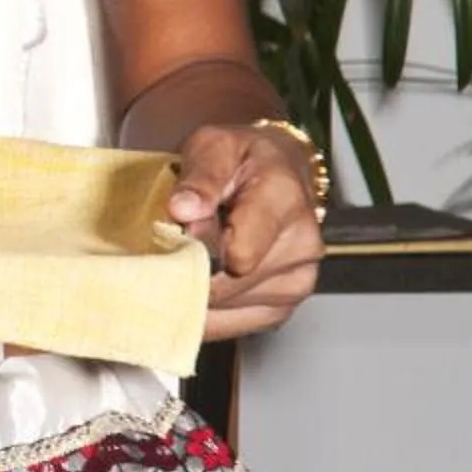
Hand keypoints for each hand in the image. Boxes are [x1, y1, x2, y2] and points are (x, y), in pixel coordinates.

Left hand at [171, 122, 324, 341]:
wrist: (278, 172)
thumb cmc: (241, 158)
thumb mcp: (213, 146)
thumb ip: (199, 177)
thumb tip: (183, 209)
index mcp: (284, 201)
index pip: (239, 253)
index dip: (195, 249)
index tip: (176, 234)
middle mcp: (302, 246)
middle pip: (226, 284)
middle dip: (188, 270)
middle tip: (169, 246)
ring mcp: (297, 282)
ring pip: (225, 307)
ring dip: (195, 290)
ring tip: (188, 258)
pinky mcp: (284, 307)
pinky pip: (233, 324)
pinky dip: (206, 311)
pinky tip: (195, 287)